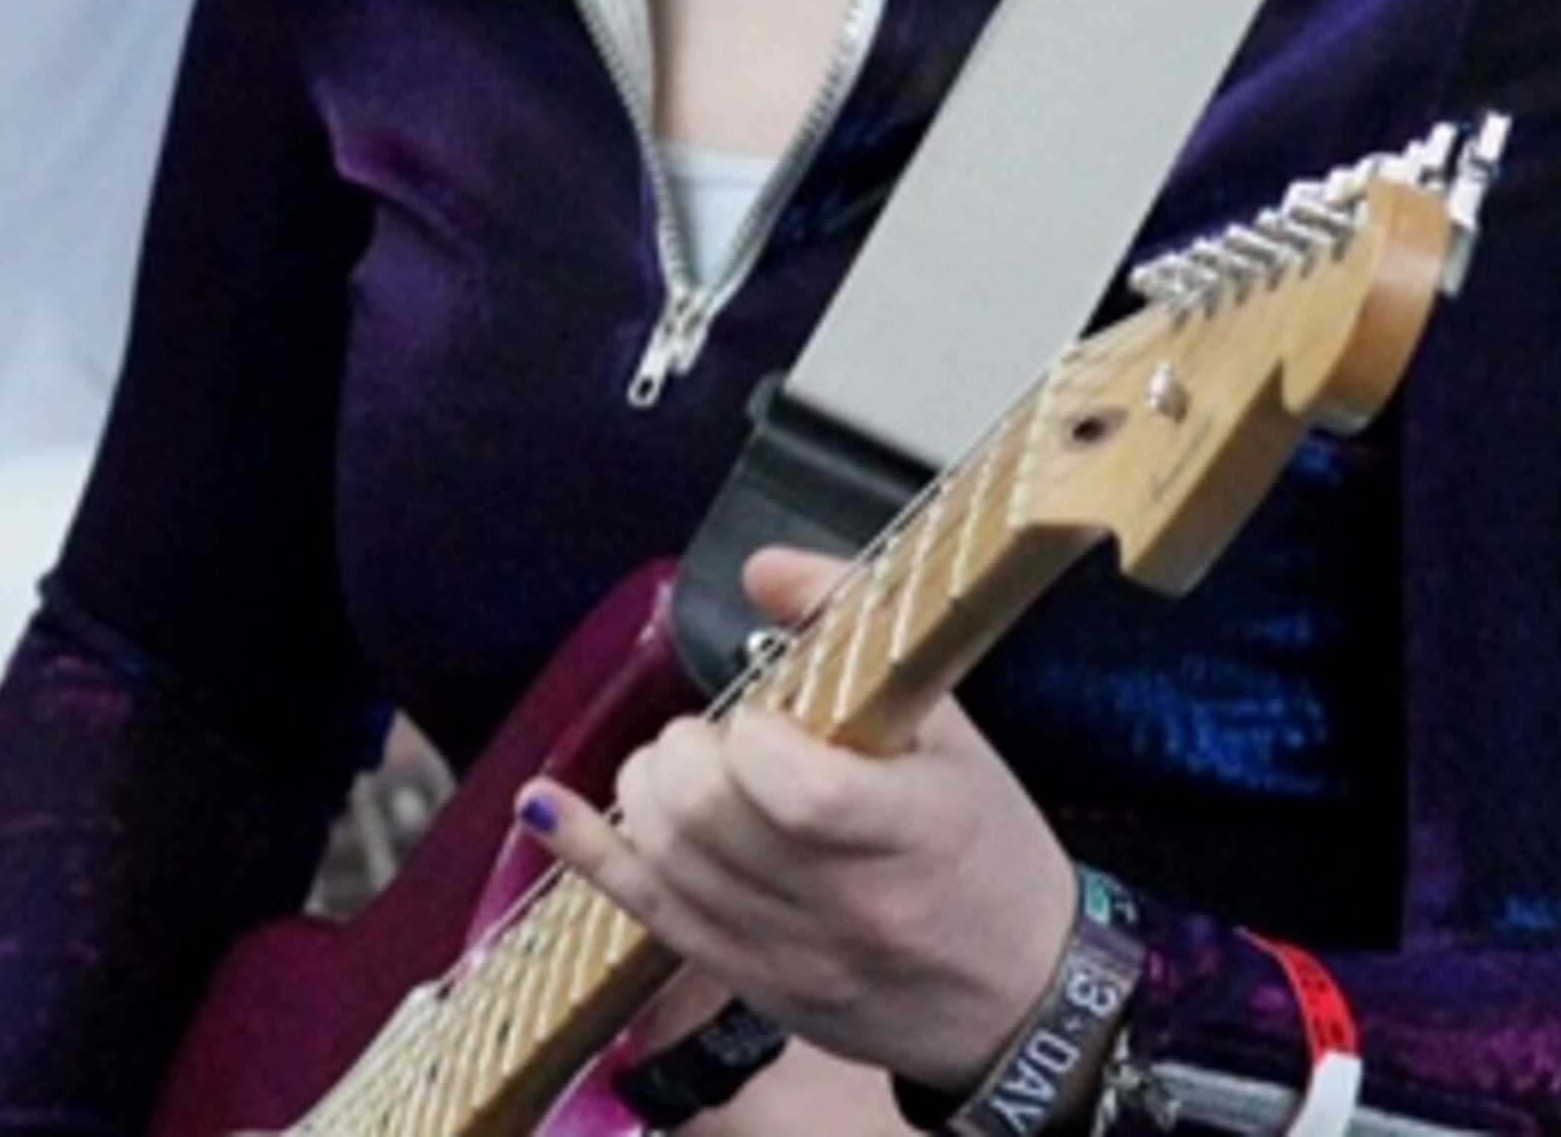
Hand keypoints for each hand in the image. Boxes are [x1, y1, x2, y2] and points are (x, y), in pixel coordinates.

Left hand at [521, 548, 1079, 1095]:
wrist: (1013, 994)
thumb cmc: (988, 851)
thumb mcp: (956, 732)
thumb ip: (856, 630)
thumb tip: (763, 567)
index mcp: (916, 831)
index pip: (801, 789)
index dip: (758, 736)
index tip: (771, 715)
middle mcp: (848, 906)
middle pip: (709, 821)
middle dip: (687, 751)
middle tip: (718, 734)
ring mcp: (788, 955)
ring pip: (665, 862)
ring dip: (651, 788)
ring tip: (686, 766)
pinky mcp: (746, 983)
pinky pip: (643, 916)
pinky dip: (587, 851)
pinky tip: (547, 806)